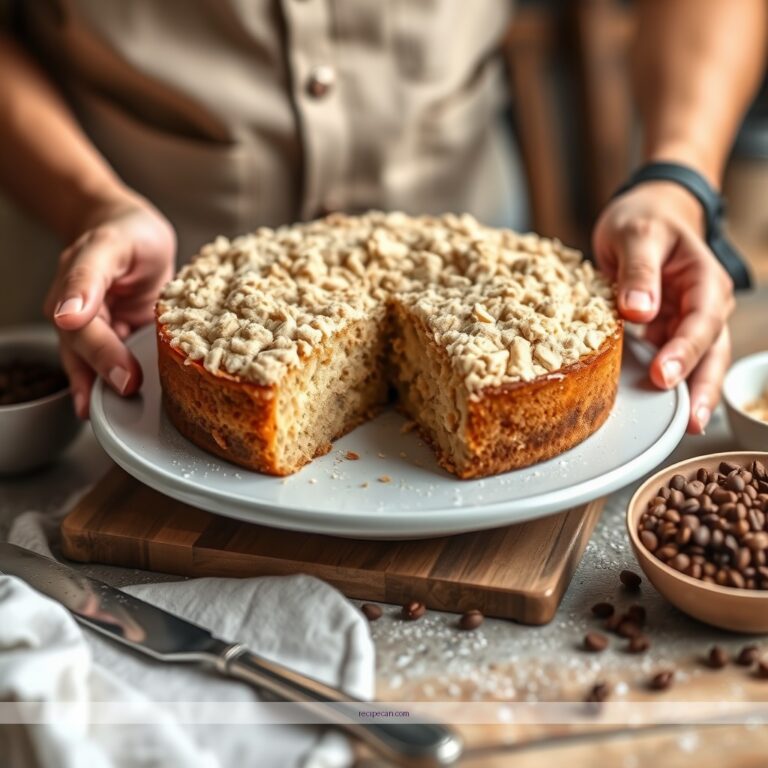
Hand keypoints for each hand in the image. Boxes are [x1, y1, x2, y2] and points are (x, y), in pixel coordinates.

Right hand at [43, 193, 175, 417]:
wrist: (135, 231)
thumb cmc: (124, 233)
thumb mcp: (109, 244)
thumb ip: (87, 276)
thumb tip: (66, 314)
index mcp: (73, 295)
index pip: (83, 332)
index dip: (103, 356)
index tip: (125, 379)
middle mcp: (82, 319)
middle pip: (85, 355)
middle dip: (105, 379)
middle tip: (131, 396)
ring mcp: (103, 332)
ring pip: (96, 367)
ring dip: (105, 391)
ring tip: (118, 419)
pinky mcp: (125, 340)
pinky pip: (121, 364)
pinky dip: (123, 383)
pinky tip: (128, 407)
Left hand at [593, 181, 734, 433]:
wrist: (643, 215)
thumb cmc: (643, 220)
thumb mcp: (636, 234)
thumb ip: (638, 271)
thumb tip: (638, 311)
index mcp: (704, 280)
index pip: (701, 320)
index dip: (685, 351)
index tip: (663, 376)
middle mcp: (704, 305)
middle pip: (711, 351)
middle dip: (702, 386)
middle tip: (690, 421)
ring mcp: (688, 321)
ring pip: (698, 362)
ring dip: (693, 393)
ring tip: (687, 427)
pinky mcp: (669, 332)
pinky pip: (673, 361)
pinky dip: (669, 383)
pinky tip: (658, 409)